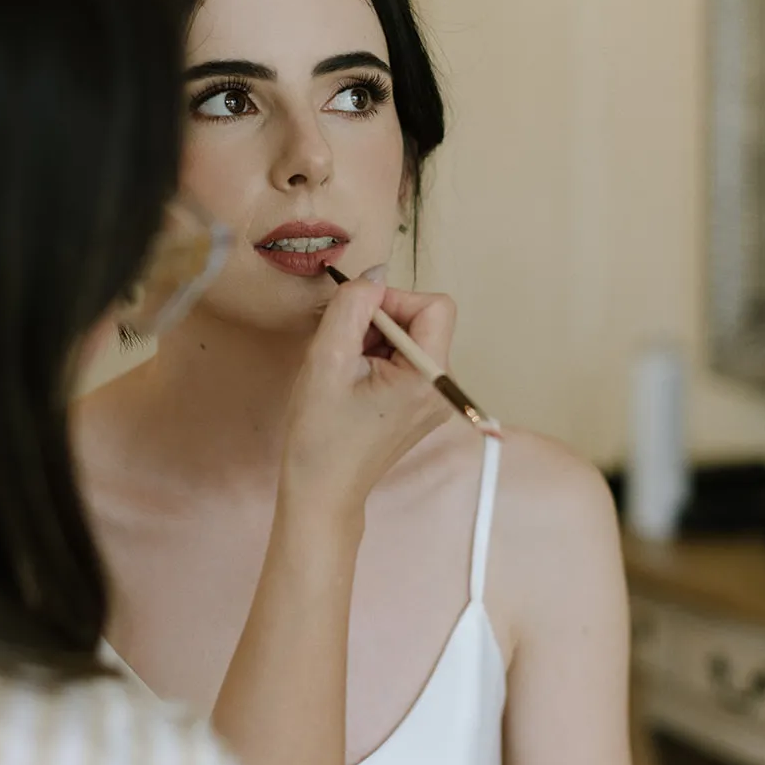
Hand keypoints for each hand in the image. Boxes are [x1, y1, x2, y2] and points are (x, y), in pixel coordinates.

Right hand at [280, 274, 457, 512]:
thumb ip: (353, 306)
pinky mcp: (420, 407)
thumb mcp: (328, 359)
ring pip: (412, 340)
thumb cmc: (321, 433)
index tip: (357, 318)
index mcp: (430, 377)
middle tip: (345, 349)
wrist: (321, 491)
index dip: (394, 300)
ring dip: (376, 341)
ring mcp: (434, 400)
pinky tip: (353, 382)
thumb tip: (375, 273)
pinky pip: (406, 362)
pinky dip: (379, 359)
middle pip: (424, 322)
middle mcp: (443, 388)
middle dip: (381, 322)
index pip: (434, 306)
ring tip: (346, 370)